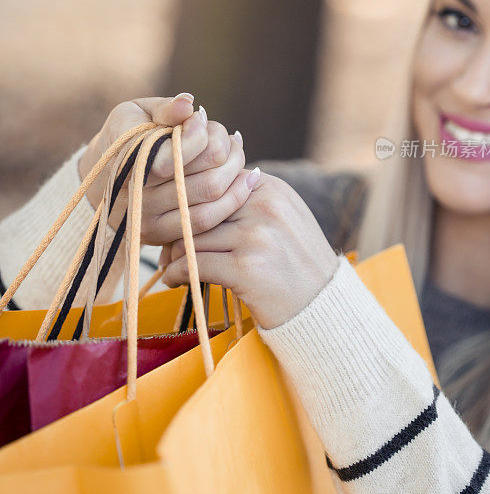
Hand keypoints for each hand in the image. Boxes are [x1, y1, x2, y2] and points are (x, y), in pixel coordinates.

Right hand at [78, 95, 253, 244]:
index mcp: (126, 160)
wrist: (98, 181)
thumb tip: (189, 105)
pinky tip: (246, 179)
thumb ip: (163, 109)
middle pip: (206, 180)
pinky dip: (235, 198)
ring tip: (238, 152)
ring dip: (236, 173)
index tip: (201, 119)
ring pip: (211, 201)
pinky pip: (208, 221)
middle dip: (226, 153)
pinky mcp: (161, 235)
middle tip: (229, 138)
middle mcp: (137, 196)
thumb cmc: (123, 137)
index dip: (199, 134)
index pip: (177, 156)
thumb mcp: (133, 114)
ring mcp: (149, 220)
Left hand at [161, 172, 339, 328]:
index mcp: (271, 189)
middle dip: (177, 229)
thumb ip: (249, 200)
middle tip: (164, 247)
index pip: (215, 186)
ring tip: (170, 265)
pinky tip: (175, 280)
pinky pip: (194, 263)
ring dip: (173, 254)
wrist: (322, 308)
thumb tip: (197, 195)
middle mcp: (265, 206)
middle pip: (201, 209)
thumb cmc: (296, 264)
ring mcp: (256, 236)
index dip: (192, 204)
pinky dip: (177, 273)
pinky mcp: (246, 268)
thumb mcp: (283, 218)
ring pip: (193, 236)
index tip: (179, 221)